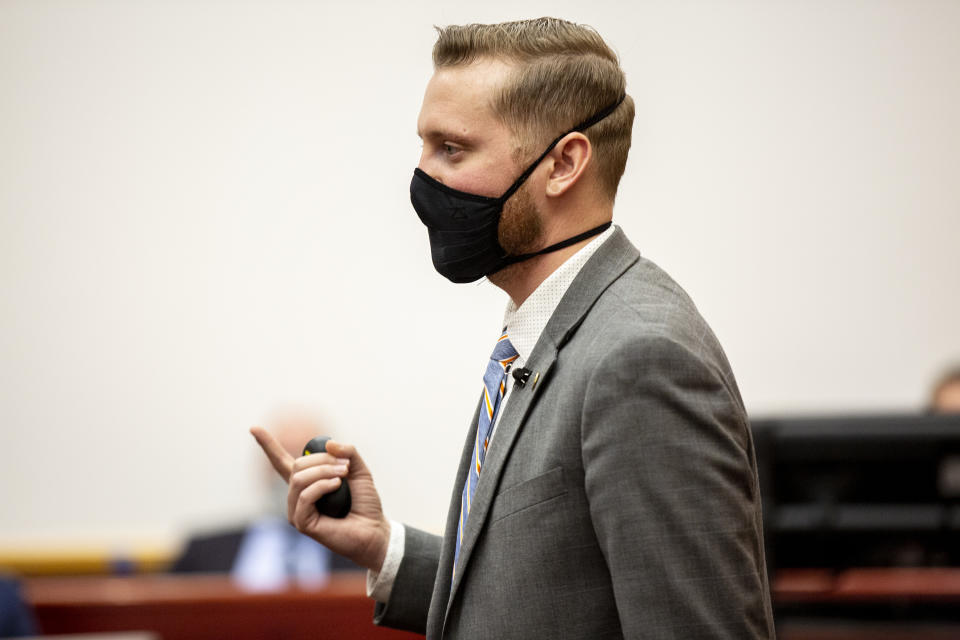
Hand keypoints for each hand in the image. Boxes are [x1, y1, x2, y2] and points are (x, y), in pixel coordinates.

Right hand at [249, 426, 390, 571]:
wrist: (374, 530)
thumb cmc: (365, 503)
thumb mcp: (359, 470)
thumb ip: (347, 452)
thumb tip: (328, 444)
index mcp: (307, 482)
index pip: (281, 461)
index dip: (267, 445)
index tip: (254, 428)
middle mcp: (297, 495)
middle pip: (297, 466)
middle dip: (323, 460)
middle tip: (346, 466)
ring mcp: (297, 510)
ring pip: (300, 479)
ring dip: (324, 472)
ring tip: (343, 476)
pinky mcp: (301, 523)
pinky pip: (305, 496)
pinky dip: (323, 486)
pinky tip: (337, 486)